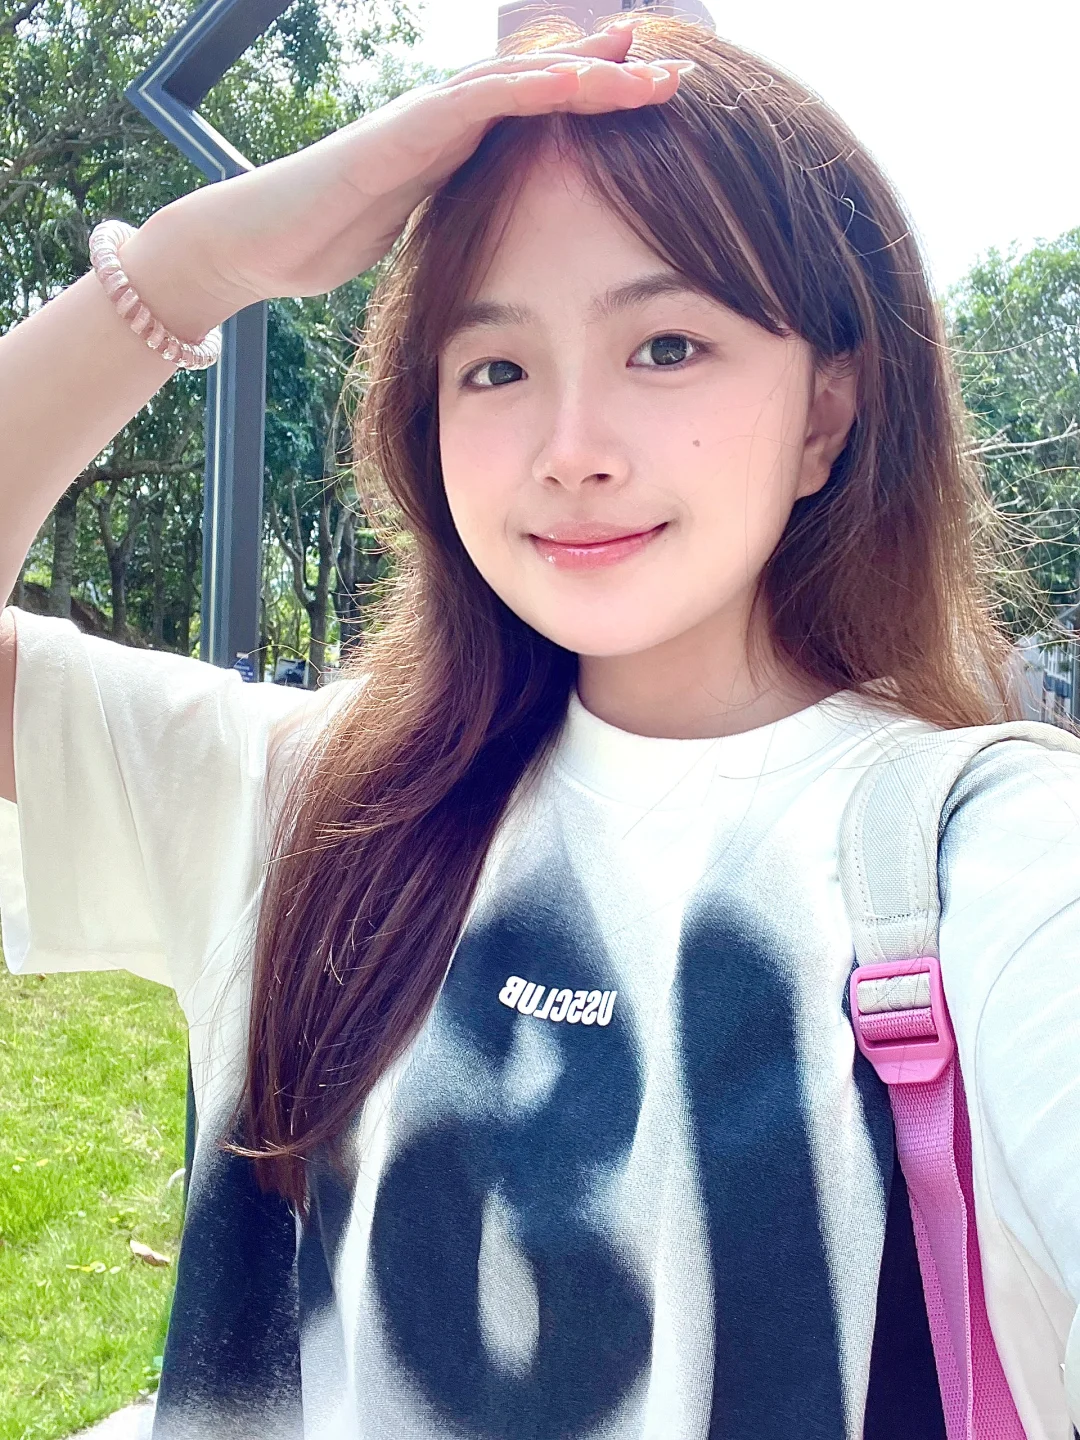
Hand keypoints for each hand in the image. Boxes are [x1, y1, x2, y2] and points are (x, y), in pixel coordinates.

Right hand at [125, 23, 692, 334]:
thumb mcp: (423, 231)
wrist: (262, 242)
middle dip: (609, 72)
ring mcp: (423, 118)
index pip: (542, 114)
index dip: (599, 101)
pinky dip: (523, 90)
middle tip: (677, 68)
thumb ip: (465, 220)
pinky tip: (570, 84)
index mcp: (460, 145)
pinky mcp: (400, 133)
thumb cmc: (333, 237)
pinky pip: (470, 102)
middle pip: (541, 83)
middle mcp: (448, 119)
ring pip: (516, 80)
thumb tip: (509, 248)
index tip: (658, 100)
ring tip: (642, 63)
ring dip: (582, 70)